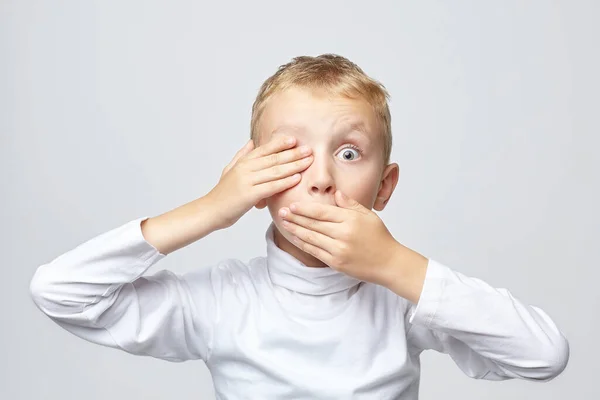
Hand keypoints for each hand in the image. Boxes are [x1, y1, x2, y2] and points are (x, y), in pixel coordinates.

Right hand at [208, 136, 312, 228]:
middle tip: (309, 149)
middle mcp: (245, 169)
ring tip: (308, 161)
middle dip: (293, 154)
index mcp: (242, 163)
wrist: (210, 211)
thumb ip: (241, 156)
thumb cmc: (222, 194)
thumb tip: (251, 142)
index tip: (294, 140)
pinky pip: (271, 186)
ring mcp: (247, 181)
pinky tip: (297, 178)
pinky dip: (285, 182)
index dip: (280, 144)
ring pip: (275, 171)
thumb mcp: (229, 170)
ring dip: (294, 165)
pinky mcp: (249, 195)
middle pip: (273, 159)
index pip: (264, 150)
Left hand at [279, 189, 427, 294]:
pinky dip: (302, 243)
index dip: (304, 209)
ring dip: (295, 230)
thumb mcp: (368, 215)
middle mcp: (343, 235)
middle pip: (313, 224)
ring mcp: (338, 250)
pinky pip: (314, 251)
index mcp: (350, 220)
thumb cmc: (379, 237)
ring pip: (311, 238)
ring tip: (283, 222)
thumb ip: (350, 204)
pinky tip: (294, 237)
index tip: (292, 204)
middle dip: (295, 218)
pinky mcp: (336, 263)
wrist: (388, 263)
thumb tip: (336, 192)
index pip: (322, 212)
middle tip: (281, 211)